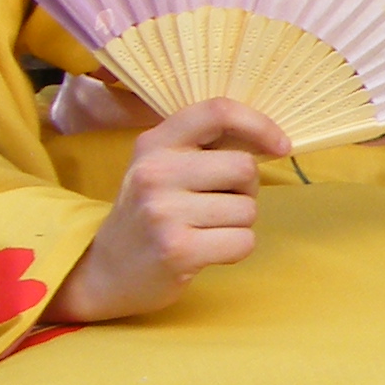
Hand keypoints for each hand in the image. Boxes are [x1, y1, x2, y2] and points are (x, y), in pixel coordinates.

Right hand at [45, 96, 291, 323]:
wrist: (105, 272)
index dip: (259, 125)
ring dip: (238, 223)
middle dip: (245, 189)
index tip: (279, 146)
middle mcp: (155, 172)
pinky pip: (243, 241)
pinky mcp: (177, 250)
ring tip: (205, 229)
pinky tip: (207, 251)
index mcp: (154, 143)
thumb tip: (270, 139)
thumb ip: (205, 147)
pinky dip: (235, 249)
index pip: (217, 112)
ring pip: (247, 209)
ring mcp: (163, 212)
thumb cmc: (150, 214)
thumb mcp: (163, 167)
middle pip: (243, 167)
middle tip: (220, 204)